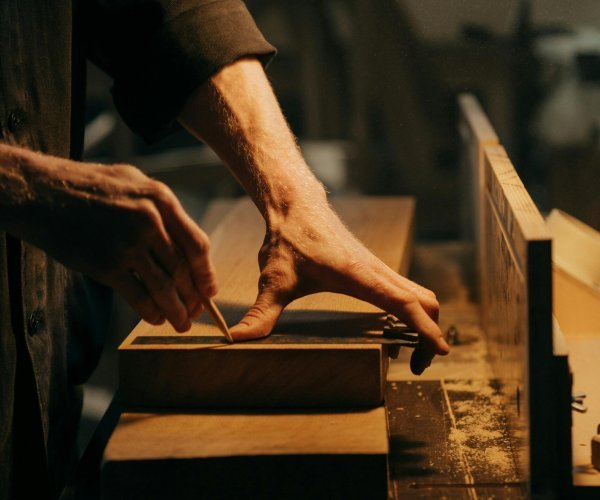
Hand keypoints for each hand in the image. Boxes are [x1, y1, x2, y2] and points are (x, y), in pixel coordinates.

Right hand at [8, 150, 216, 331]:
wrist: (44, 192)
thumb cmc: (91, 186)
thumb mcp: (135, 181)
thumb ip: (162, 208)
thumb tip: (185, 240)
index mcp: (162, 200)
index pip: (197, 244)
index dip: (206, 272)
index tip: (209, 289)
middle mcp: (150, 221)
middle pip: (183, 269)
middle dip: (193, 296)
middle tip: (197, 311)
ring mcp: (128, 244)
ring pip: (164, 287)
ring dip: (176, 310)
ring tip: (182, 323)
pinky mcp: (106, 264)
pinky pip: (138, 296)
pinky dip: (150, 312)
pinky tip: (156, 319)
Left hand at [229, 201, 448, 374]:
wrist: (296, 205)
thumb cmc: (289, 240)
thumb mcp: (274, 280)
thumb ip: (261, 313)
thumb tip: (238, 340)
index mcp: (361, 277)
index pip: (406, 304)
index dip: (426, 329)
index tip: (440, 353)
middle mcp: (377, 271)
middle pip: (425, 300)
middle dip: (431, 332)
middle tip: (415, 364)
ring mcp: (378, 268)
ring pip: (419, 293)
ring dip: (424, 320)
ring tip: (410, 350)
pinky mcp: (373, 267)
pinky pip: (406, 289)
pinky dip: (413, 309)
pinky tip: (394, 326)